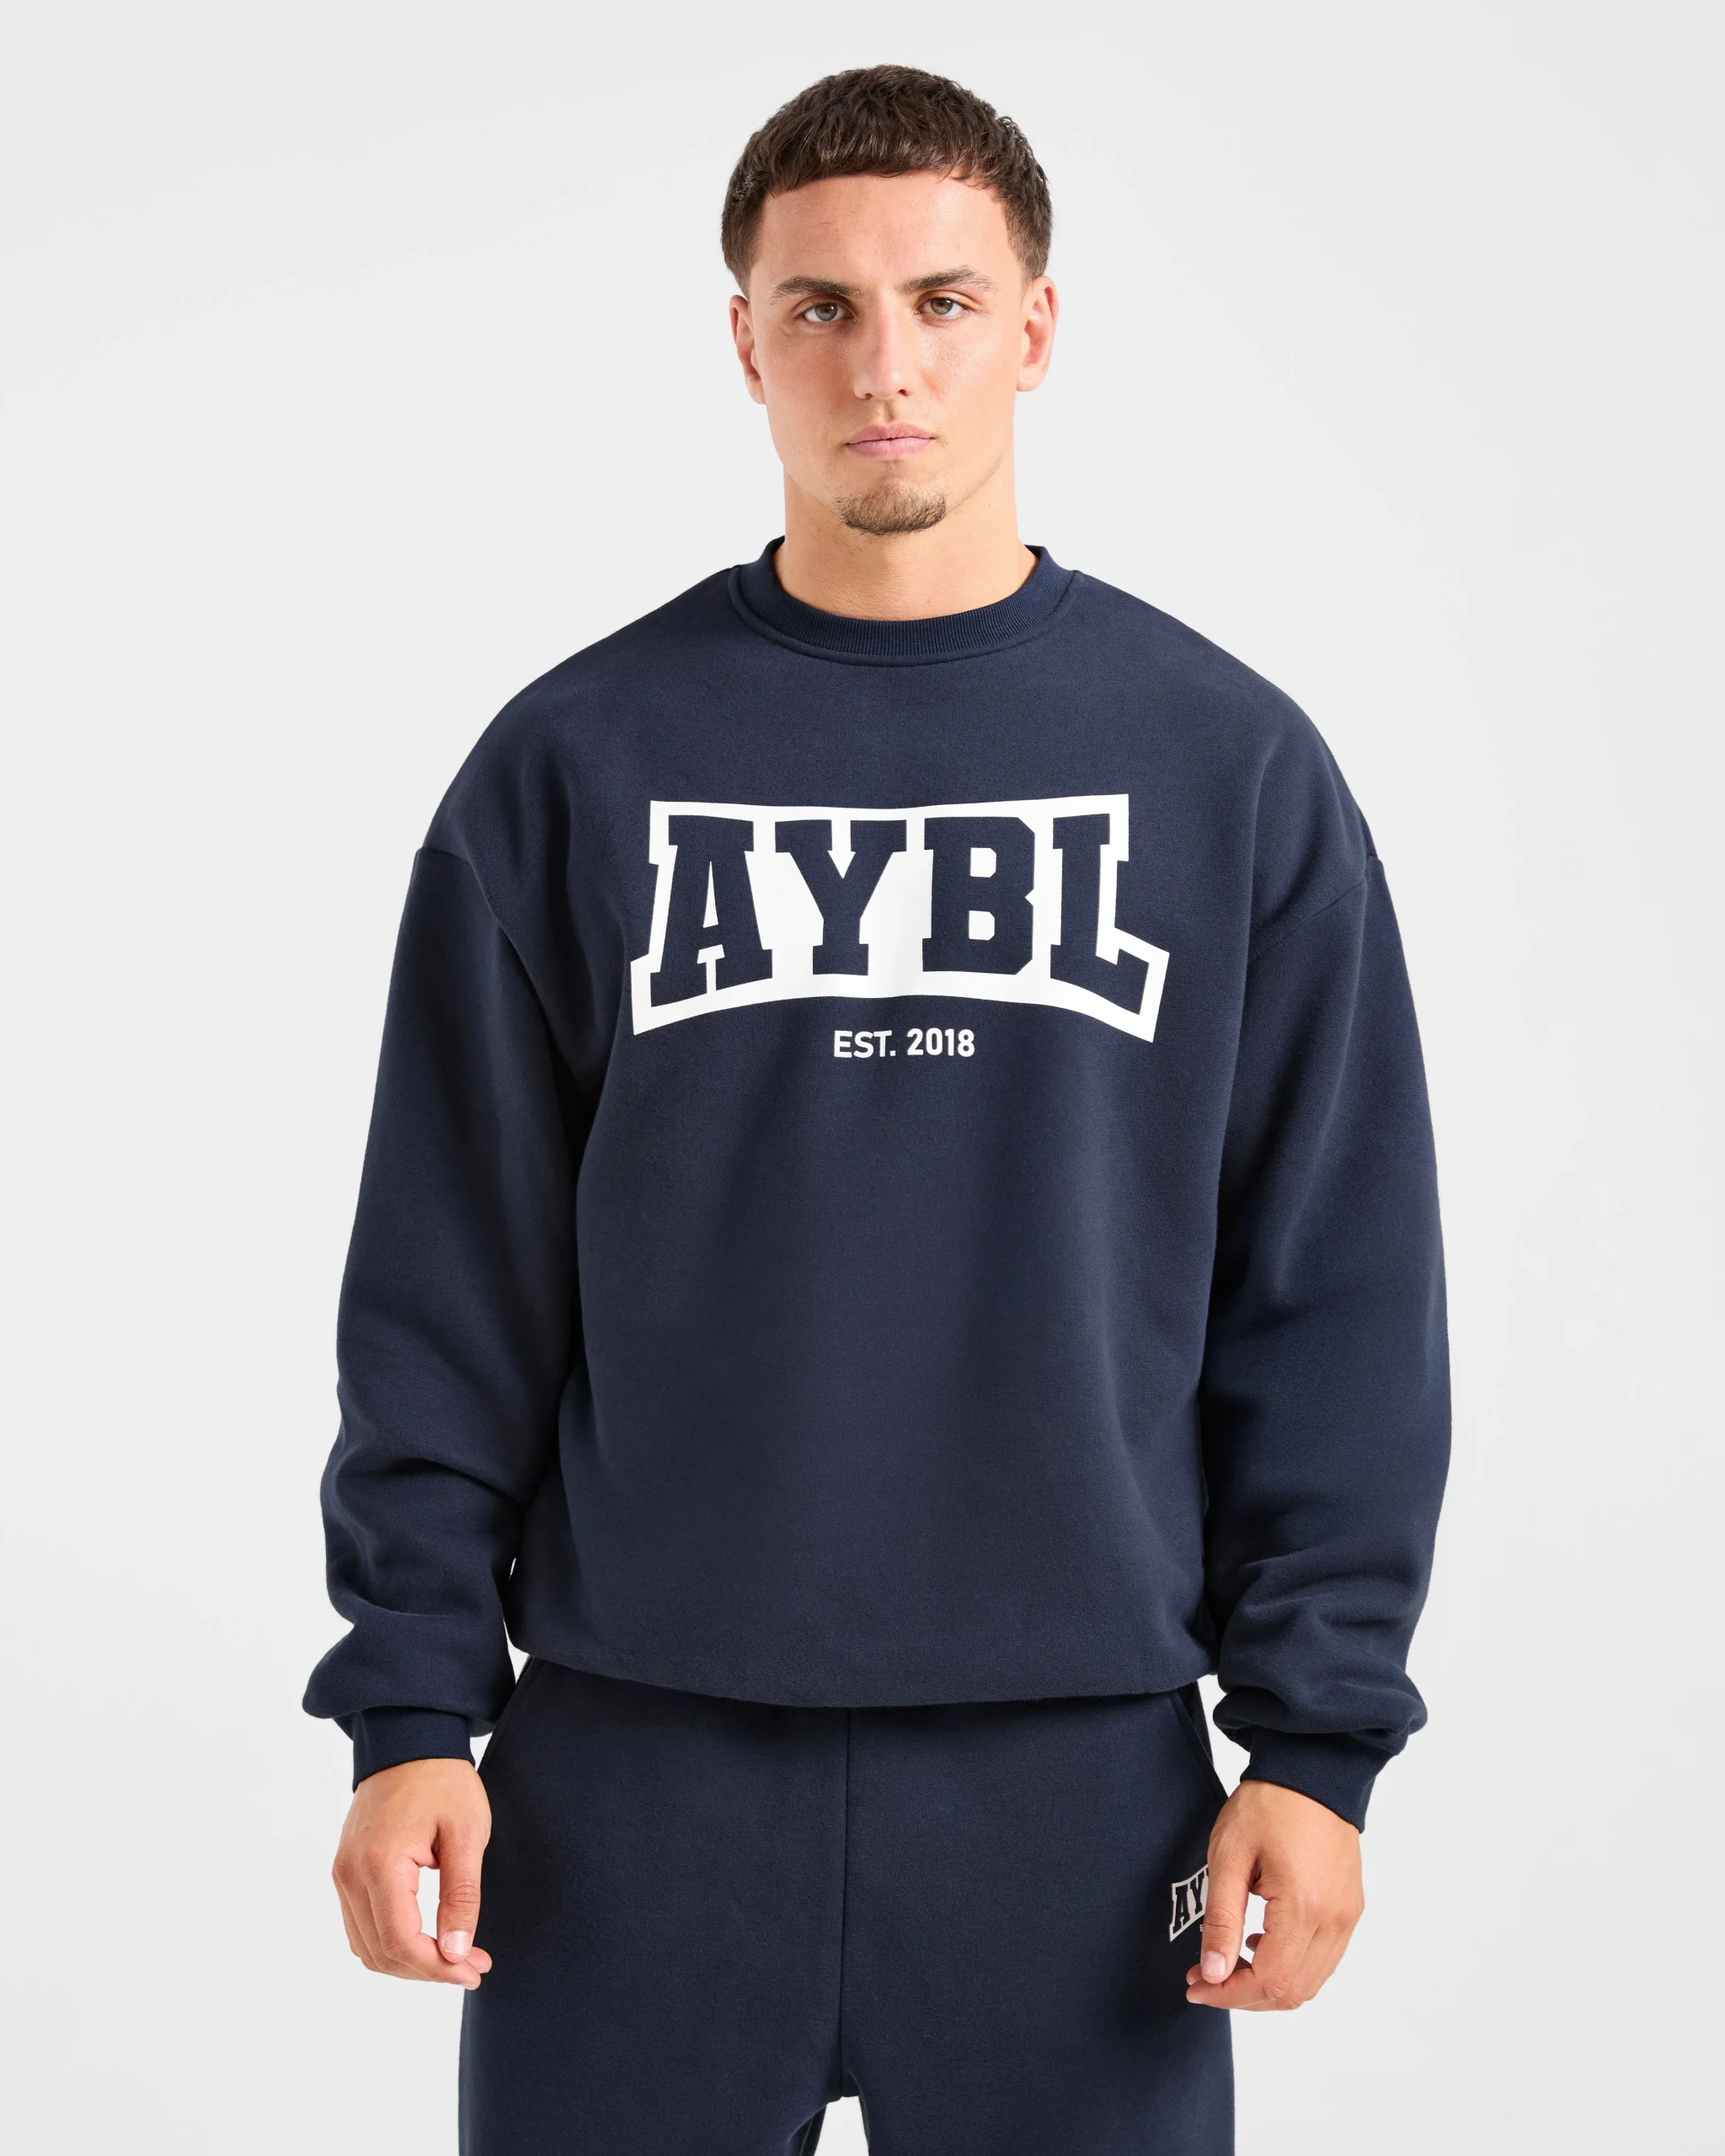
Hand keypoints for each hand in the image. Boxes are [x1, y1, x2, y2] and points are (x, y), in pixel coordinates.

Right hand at [332, 1757, 493, 1987]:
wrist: (409, 1740)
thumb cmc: (443, 1781)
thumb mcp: (467, 1833)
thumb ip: (461, 1896)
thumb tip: (455, 1953)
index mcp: (379, 1863)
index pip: (401, 1942)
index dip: (438, 1968)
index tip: (475, 1970)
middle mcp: (350, 1873)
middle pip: (381, 1952)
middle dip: (427, 1970)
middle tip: (473, 1966)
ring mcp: (342, 1873)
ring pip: (367, 1947)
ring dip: (408, 1962)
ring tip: (453, 1957)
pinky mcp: (345, 1871)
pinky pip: (360, 1926)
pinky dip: (390, 1944)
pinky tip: (425, 1940)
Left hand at [1184, 1779, 1362, 2010]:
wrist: (1312, 1770)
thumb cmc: (1268, 1804)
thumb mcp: (1229, 1856)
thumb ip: (1222, 1920)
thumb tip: (1214, 1973)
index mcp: (1305, 1906)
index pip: (1269, 1981)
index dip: (1228, 1994)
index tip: (1196, 1986)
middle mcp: (1335, 1920)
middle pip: (1292, 1992)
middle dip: (1244, 1995)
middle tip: (1205, 1977)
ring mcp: (1347, 1916)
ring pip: (1310, 1982)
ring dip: (1268, 1985)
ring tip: (1228, 1962)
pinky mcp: (1350, 1908)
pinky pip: (1323, 1960)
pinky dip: (1291, 1967)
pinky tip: (1260, 1944)